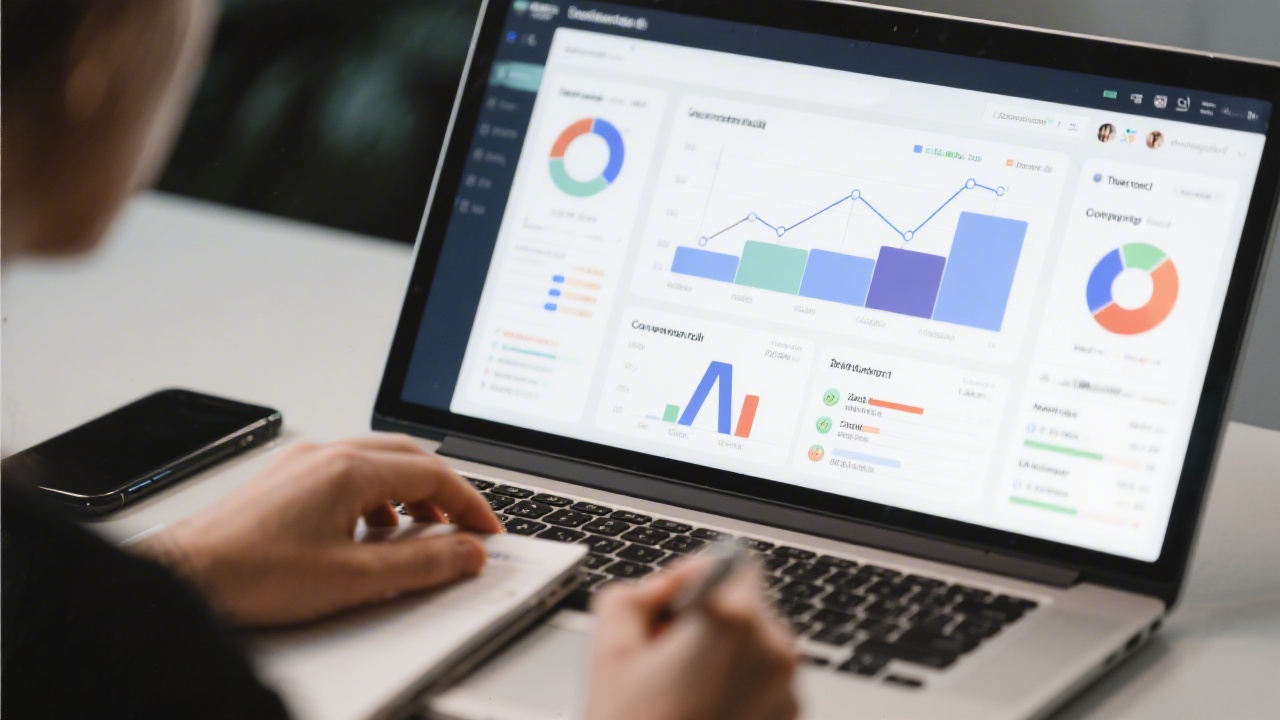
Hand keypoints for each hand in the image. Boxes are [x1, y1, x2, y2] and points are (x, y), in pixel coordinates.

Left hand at [135, 435, 502, 626]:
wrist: (183, 577)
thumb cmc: (252, 576)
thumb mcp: (354, 578)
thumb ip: (421, 563)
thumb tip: (466, 554)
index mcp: (349, 469)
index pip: (432, 472)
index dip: (469, 503)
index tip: (486, 530)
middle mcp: (326, 455)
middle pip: (407, 457)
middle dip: (444, 491)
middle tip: (464, 526)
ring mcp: (301, 463)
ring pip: (375, 463)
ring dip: (407, 492)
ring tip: (419, 530)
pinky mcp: (283, 480)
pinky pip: (345, 473)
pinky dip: (373, 496)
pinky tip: (367, 531)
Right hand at [587, 556, 800, 719]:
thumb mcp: (609, 644)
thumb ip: (637, 591)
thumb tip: (667, 585)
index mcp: (732, 620)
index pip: (732, 561)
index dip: (698, 578)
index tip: (675, 603)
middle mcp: (772, 650)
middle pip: (746, 604)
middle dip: (710, 619)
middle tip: (666, 654)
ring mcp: (786, 689)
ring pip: (757, 645)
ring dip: (726, 654)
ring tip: (682, 690)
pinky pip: (766, 682)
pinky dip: (739, 687)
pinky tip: (701, 711)